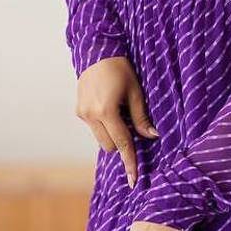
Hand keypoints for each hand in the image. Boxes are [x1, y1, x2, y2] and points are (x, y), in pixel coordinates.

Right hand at [75, 56, 158, 187]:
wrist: (96, 51)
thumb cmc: (120, 69)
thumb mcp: (136, 91)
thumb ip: (141, 117)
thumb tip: (152, 136)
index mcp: (106, 111)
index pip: (122, 143)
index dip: (130, 161)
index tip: (134, 180)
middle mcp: (90, 115)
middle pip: (110, 145)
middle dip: (122, 141)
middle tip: (131, 121)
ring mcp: (82, 114)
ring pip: (101, 139)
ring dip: (112, 133)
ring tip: (119, 110)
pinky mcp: (79, 111)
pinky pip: (95, 128)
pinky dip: (104, 125)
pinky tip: (109, 106)